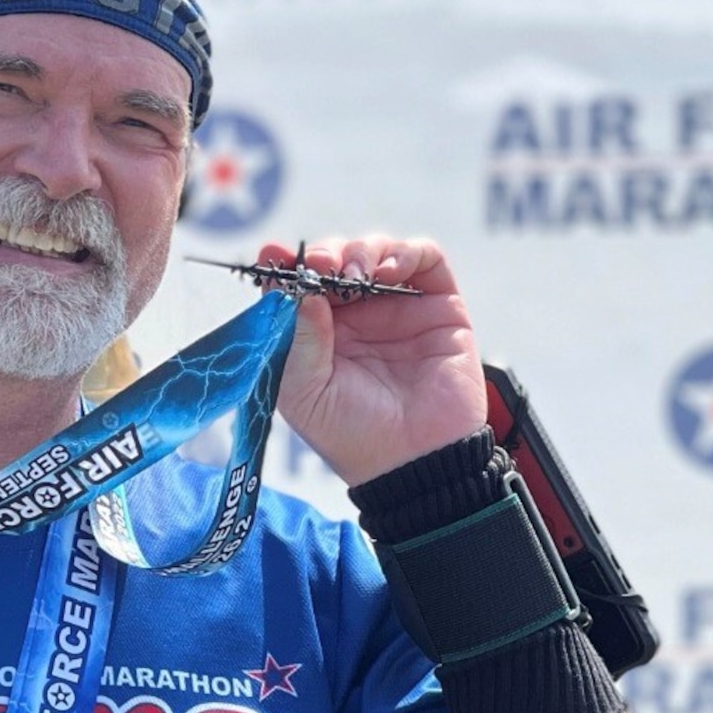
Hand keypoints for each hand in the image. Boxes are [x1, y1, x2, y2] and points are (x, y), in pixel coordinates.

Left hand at [270, 235, 487, 486]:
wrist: (414, 461)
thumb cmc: (352, 434)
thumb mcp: (304, 393)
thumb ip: (297, 341)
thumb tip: (300, 292)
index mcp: (318, 334)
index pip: (299, 283)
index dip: (285, 265)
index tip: (273, 256)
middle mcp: (357, 316)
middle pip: (335, 258)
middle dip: (323, 254)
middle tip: (318, 266)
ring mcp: (398, 308)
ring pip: (376, 251)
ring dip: (360, 251)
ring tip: (354, 275)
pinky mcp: (439, 305)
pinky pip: (425, 258)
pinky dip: (406, 252)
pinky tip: (387, 273)